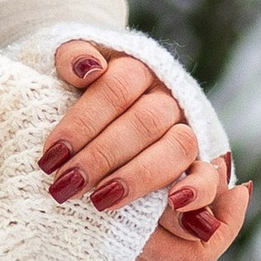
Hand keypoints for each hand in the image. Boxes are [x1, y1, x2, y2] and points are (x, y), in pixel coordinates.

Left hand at [43, 39, 250, 260]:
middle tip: (64, 186)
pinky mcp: (200, 164)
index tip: (49, 157)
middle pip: (145, 120)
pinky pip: (211, 175)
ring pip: (179, 145)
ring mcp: (188, 129)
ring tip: (100, 201)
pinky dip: (198, 189)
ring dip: (139, 176)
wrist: (98, 124)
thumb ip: (73, 56)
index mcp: (136, 70)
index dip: (82, 123)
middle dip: (102, 156)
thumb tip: (88, 68)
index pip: (116, 88)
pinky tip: (173, 204)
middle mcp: (167, 97)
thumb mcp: (65, 73)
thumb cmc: (75, 102)